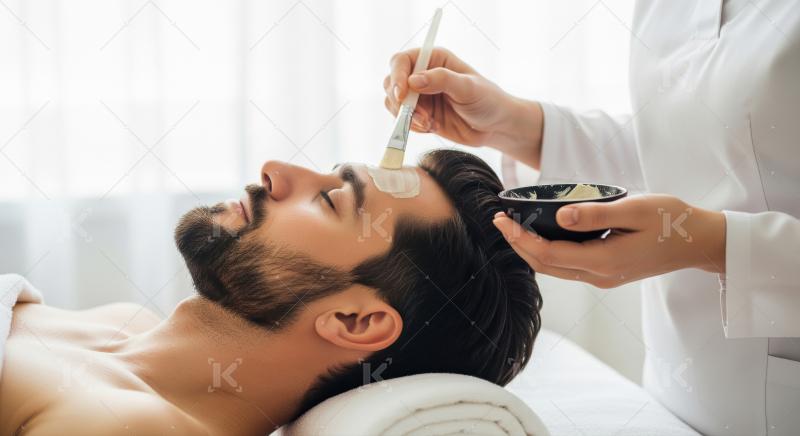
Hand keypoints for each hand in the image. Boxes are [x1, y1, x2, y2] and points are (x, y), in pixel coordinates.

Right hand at [383, 47, 543, 167]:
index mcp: (433, 59)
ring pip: (393, 103)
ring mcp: (419, 96)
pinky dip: (411, 126)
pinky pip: (402, 120)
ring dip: (405, 116)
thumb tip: (413, 80)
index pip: (402, 61)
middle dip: (400, 101)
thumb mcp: (468, 87)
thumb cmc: (488, 100)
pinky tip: (431, 127)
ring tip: (428, 123)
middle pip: (391, 82)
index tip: (402, 95)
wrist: (495, 127)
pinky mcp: (419, 115)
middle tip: (419, 116)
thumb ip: (442, 80)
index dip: (397, 76)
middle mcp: (422, 75)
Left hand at [492, 194, 726, 287]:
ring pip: (554, 268)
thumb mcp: (635, 209)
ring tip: (513, 226)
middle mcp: (599, 275)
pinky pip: (567, 266)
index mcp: (603, 260)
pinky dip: (548, 251)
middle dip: (517, 244)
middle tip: (499, 220)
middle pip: (545, 265)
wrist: (699, 242)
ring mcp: (602, 277)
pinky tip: (541, 234)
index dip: (520, 238)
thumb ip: (596, 214)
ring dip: (530, 249)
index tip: (502, 219)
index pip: (548, 254)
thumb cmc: (671, 220)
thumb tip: (558, 216)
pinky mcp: (606, 272)